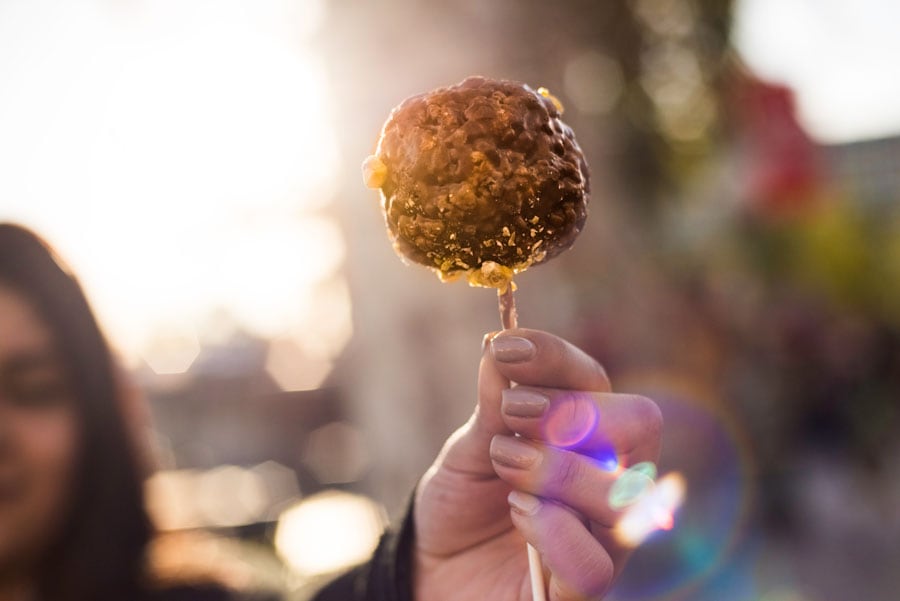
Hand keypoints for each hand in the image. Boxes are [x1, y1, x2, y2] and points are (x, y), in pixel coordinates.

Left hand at [413, 329, 662, 600]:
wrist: (432, 569)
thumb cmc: (461, 504)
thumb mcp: (468, 449)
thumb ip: (492, 407)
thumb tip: (499, 349)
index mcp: (585, 437)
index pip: (596, 381)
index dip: (557, 359)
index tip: (504, 350)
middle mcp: (608, 481)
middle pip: (639, 423)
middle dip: (571, 412)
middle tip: (514, 417)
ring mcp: (603, 537)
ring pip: (625, 494)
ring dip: (559, 470)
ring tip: (506, 465)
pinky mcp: (582, 589)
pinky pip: (596, 564)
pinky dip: (553, 530)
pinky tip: (519, 514)